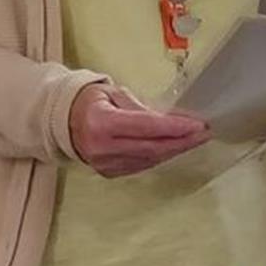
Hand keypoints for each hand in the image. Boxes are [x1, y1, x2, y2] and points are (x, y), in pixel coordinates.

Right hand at [68, 83, 210, 177]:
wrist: (62, 121)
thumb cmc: (90, 100)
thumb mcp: (114, 92)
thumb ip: (140, 107)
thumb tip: (171, 120)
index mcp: (101, 122)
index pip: (146, 127)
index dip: (174, 128)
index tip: (197, 125)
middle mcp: (101, 147)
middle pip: (152, 148)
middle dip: (182, 142)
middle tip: (204, 133)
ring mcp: (104, 164)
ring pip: (149, 160)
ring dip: (175, 150)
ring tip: (194, 139)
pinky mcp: (109, 173)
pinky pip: (142, 165)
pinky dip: (160, 157)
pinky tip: (174, 147)